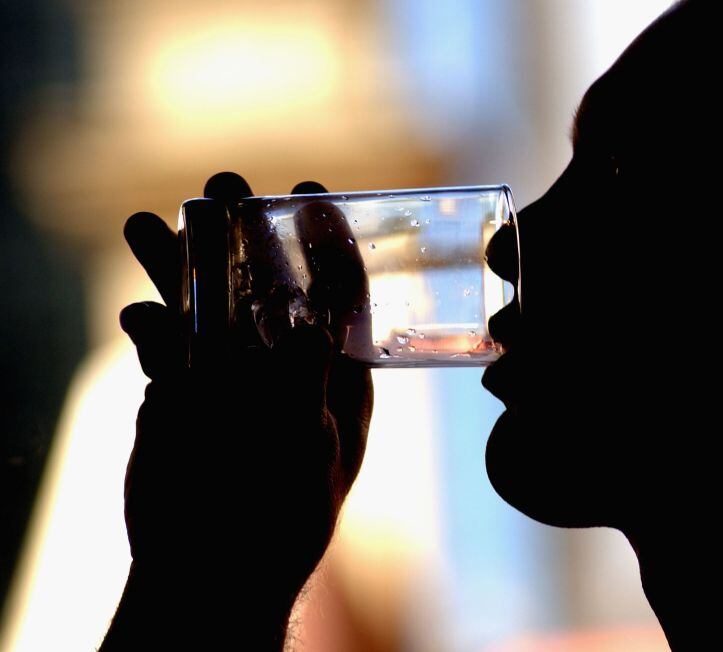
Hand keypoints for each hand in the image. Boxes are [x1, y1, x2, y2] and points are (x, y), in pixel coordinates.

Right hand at [103, 173, 371, 648]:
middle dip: (243, 233)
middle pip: (262, 280)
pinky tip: (141, 318)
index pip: (334, 291)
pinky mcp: (181, 386)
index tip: (306, 194)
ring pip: (204, 301)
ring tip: (151, 223)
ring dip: (179, 262)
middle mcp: (281, 357)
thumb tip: (307, 324)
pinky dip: (151, 326)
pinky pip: (164, 343)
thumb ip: (307, 383)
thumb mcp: (311, 447)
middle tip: (225, 185)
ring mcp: (228, 368)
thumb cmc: (286, 511)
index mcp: (332, 367)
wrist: (217, 562)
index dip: (322, 240)